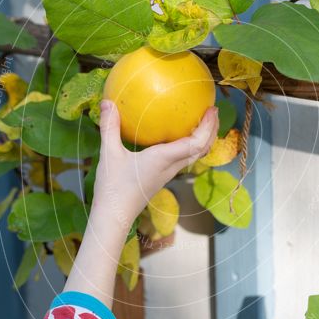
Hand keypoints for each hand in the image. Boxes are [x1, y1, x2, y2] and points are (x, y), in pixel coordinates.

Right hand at [92, 99, 218, 228]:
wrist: (114, 216)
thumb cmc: (113, 188)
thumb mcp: (109, 154)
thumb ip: (110, 127)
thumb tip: (106, 102)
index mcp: (164, 159)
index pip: (196, 143)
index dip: (208, 126)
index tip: (212, 110)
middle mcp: (171, 167)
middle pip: (201, 149)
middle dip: (211, 130)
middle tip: (212, 111)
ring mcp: (167, 174)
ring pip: (194, 155)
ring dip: (202, 138)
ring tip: (200, 121)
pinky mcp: (161, 178)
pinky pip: (182, 159)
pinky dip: (187, 145)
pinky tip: (175, 136)